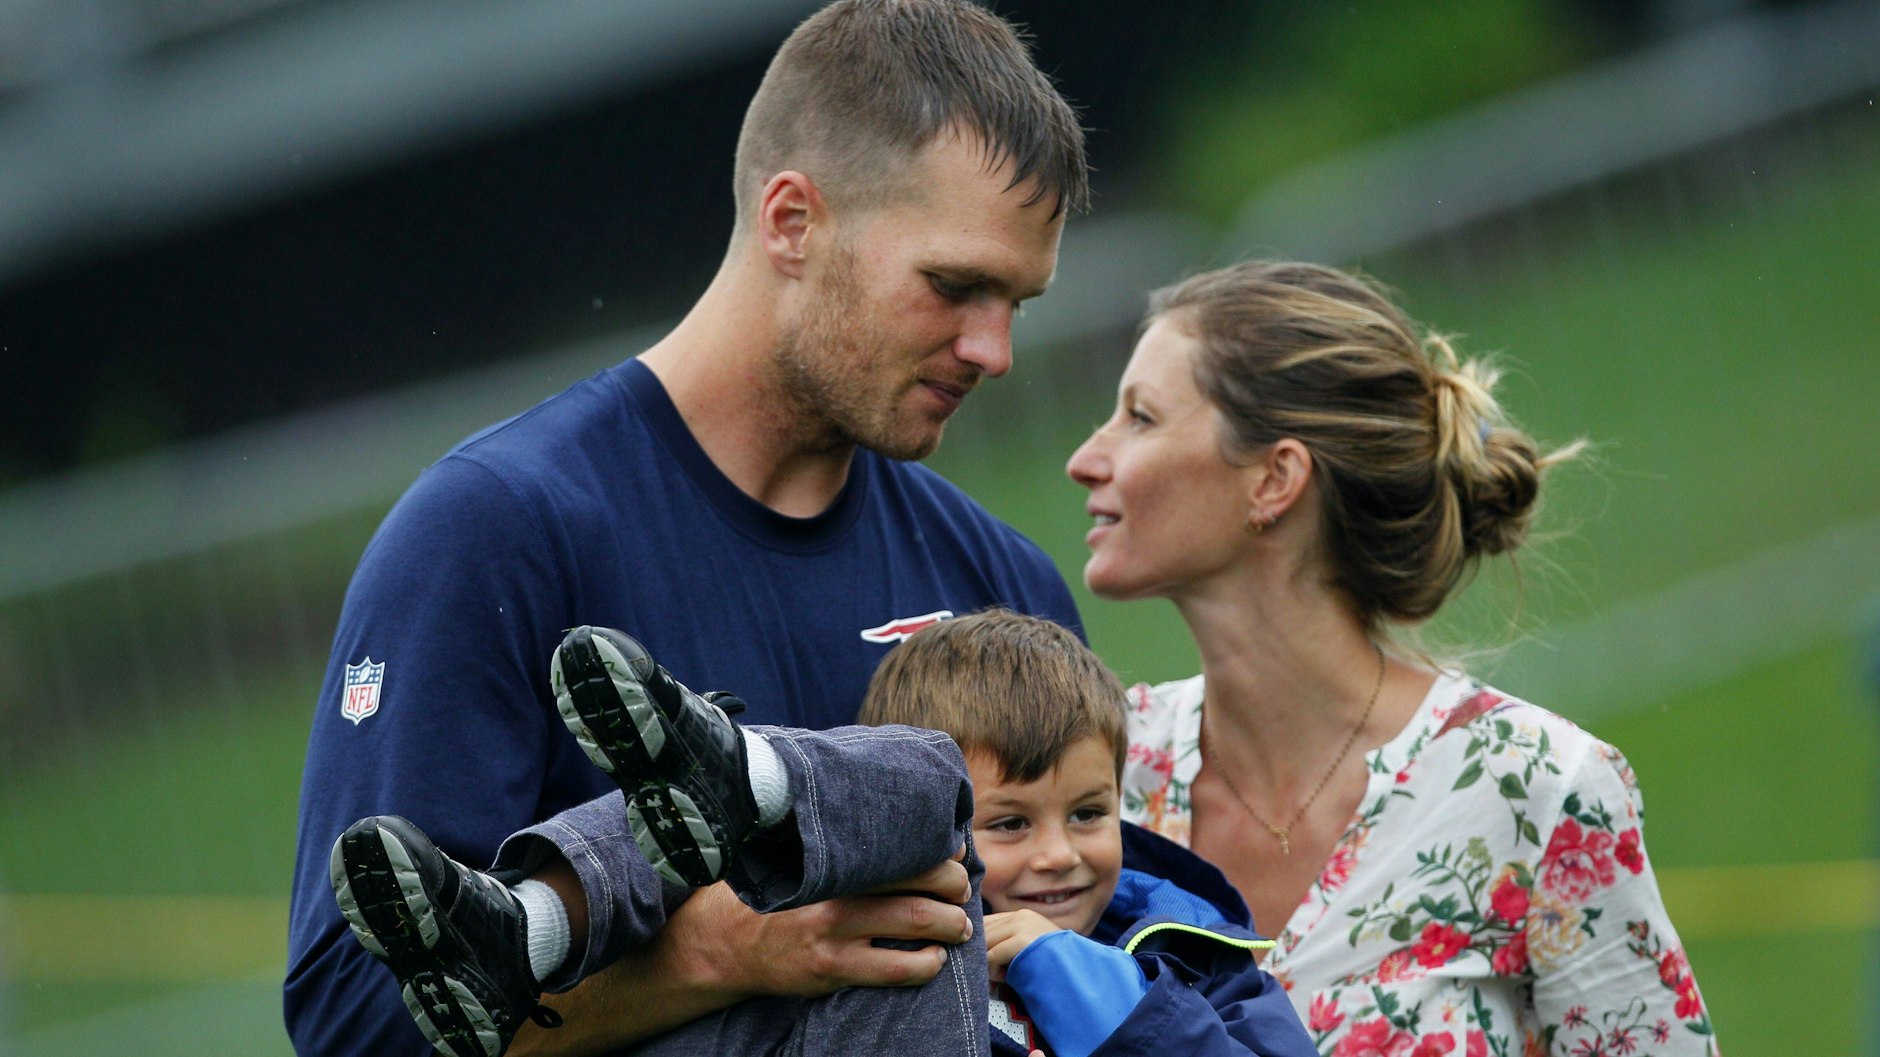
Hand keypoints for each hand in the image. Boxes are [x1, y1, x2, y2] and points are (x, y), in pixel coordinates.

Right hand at [694, 850, 974, 998]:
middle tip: (962, 891)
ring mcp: (835, 931)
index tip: (957, 854)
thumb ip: (843, 846)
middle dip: (955, 886)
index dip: (941, 851)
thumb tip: (895, 825)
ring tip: (959, 927)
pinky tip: (932, 960)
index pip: (903, 847)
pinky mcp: (832, 968)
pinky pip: (895, 969)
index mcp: (834, 859)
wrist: (728, 942)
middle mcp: (837, 890)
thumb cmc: (779, 893)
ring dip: (950, 925)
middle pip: (921, 883)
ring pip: (916, 923)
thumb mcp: (803, 857)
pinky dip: (926, 964)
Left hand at [983, 909, 1061, 982]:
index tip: (981, 961)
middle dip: (982, 954)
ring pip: (985, 942)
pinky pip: (993, 955)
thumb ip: (1008, 942)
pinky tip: (1007, 978)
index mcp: (1022, 916)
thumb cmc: (1052, 966)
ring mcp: (1022, 925)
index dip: (978, 942)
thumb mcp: (1030, 948)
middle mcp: (1021, 916)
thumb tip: (977, 947)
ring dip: (987, 963)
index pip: (986, 922)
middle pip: (983, 931)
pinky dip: (994, 970)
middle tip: (993, 973)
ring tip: (1001, 977)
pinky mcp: (1023, 939)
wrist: (1077, 971)